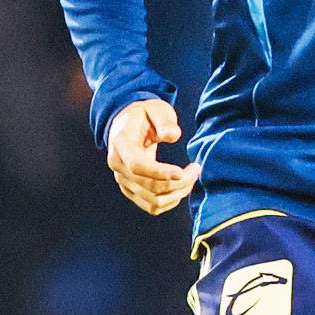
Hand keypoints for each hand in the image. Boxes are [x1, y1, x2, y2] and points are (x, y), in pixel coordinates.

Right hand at [106, 98, 199, 215]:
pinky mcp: (131, 190)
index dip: (159, 172)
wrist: (128, 124)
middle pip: (149, 186)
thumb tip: (173, 135)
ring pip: (152, 200)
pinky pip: (151, 205)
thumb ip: (164, 121)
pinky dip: (170, 201)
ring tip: (192, 176)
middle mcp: (118, 165)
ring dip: (177, 193)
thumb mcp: (156, 108)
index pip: (137, 165)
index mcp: (121, 143)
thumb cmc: (145, 114)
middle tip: (196, 168)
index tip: (181, 172)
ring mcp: (123, 180)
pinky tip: (182, 186)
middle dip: (178, 182)